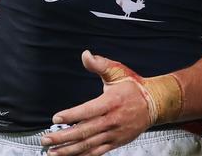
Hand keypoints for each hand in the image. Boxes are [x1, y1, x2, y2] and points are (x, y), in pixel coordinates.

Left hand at [43, 51, 175, 155]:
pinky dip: (83, 155)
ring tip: (53, 152)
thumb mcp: (117, 71)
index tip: (56, 118)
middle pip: (84, 131)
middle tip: (46, 139)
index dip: (71, 115)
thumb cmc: (134, 87)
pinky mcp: (116, 142)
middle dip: (63, 137)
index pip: (88, 111)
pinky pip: (97, 152)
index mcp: (111, 102)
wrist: (155, 103)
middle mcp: (112, 120)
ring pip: (89, 145)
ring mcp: (114, 133)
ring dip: (69, 150)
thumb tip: (86, 55)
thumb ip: (100, 64)